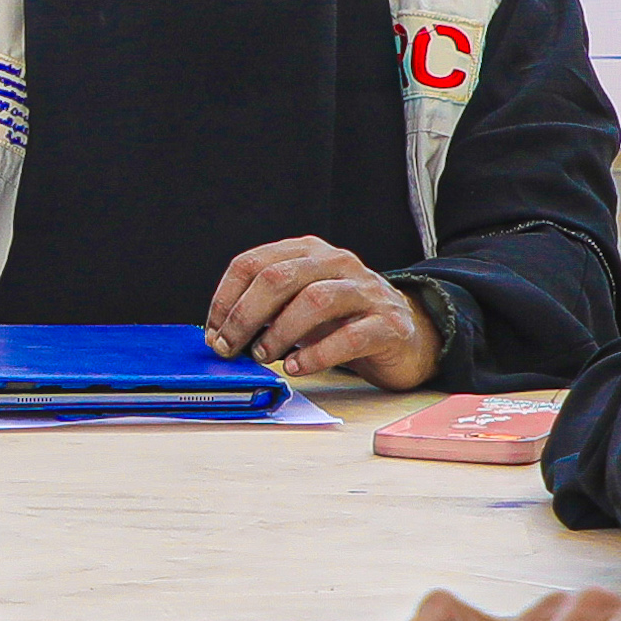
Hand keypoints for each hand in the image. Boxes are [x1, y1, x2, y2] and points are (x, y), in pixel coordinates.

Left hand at [204, 235, 443, 387]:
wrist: (407, 335)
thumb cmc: (343, 321)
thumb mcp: (300, 305)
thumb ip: (266, 310)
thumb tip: (220, 334)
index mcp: (308, 252)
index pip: (253, 263)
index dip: (225, 299)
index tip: (213, 332)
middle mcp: (336, 263)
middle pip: (279, 278)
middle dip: (246, 316)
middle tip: (231, 347)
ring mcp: (365, 291)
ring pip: (315, 300)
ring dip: (280, 332)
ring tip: (265, 356)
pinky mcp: (388, 324)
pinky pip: (349, 336)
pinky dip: (317, 355)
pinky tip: (298, 368)